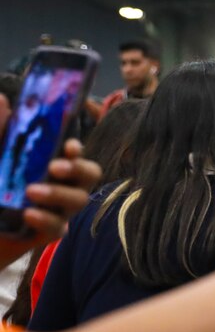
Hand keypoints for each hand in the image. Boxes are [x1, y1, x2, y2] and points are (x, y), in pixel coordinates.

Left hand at [0, 139, 100, 267]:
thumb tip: (3, 99)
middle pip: (89, 174)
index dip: (77, 149)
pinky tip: (28, 214)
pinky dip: (46, 220)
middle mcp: (61, 183)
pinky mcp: (48, 231)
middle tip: (54, 167)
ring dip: (58, 193)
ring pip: (79, 200)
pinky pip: (59, 227)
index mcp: (50, 162)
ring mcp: (58, 208)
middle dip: (78, 169)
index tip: (69, 146)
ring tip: (31, 191)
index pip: (75, 153)